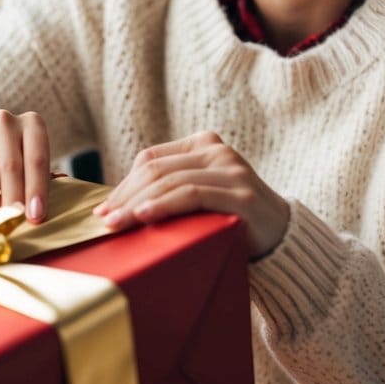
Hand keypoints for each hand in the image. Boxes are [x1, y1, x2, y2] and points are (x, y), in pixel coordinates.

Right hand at [0, 110, 50, 222]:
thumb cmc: (11, 156)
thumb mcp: (28, 161)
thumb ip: (39, 181)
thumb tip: (41, 208)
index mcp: (32, 124)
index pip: (37, 159)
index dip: (37, 189)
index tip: (35, 216)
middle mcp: (5, 120)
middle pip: (11, 165)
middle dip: (13, 198)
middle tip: (13, 221)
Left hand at [95, 131, 288, 258]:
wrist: (282, 238)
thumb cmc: (230, 220)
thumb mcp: (198, 198)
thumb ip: (168, 192)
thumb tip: (114, 208)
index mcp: (203, 145)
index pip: (151, 159)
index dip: (123, 185)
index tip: (102, 211)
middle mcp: (217, 151)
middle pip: (157, 169)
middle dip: (125, 197)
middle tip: (104, 222)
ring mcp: (231, 170)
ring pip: (171, 181)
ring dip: (138, 204)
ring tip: (117, 224)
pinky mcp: (241, 194)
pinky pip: (193, 195)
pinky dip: (165, 205)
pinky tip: (146, 216)